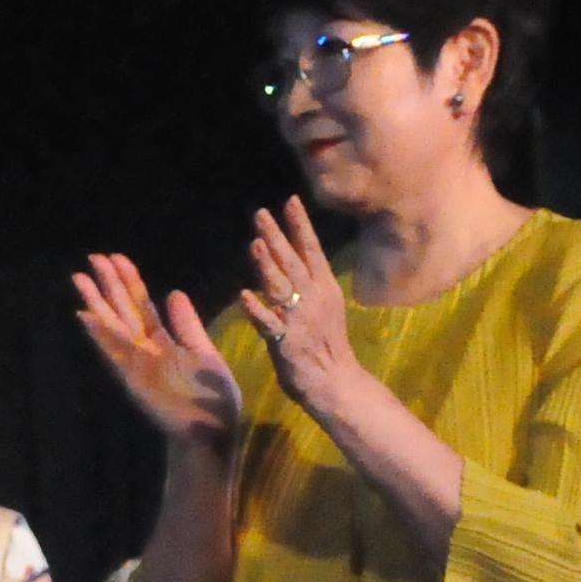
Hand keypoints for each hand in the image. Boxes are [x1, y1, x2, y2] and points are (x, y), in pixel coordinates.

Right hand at [72, 254, 243, 443]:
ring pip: (112, 326)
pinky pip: (114, 353)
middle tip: (93, 257)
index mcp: (162, 342)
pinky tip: (85, 316)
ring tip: (79, 278)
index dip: (129, 281)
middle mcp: (144, 351)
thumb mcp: (204, 352)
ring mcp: (136, 365)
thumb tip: (173, 293)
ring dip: (96, 303)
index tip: (117, 258)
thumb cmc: (211, 398)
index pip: (141, 305)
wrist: (212, 432)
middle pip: (123, 310)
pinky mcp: (134, 380)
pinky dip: (99, 335)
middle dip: (108, 284)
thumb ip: (187, 325)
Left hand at [233, 199, 358, 413]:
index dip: (301, 226)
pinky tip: (244, 295)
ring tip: (255, 244)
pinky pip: (269, 323)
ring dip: (268, 266)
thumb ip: (309, 279)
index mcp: (324, 288)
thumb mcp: (324, 303)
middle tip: (260, 213)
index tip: (290, 201)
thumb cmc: (326, 342)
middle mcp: (313, 298)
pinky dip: (257, 309)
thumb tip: (296, 251)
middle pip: (293, 262)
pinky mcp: (286, 341)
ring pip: (281, 287)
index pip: (312, 250)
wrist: (336, 381)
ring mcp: (299, 319)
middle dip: (278, 236)